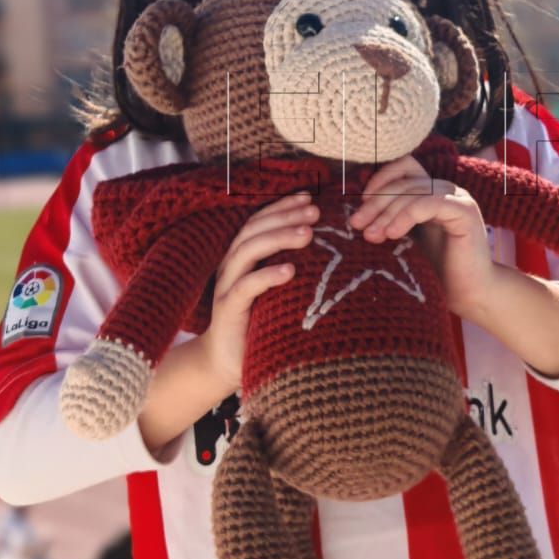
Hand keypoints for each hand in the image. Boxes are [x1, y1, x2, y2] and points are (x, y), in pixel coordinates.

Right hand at [198, 190, 318, 390]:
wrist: (227, 361)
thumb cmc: (260, 321)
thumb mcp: (278, 289)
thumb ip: (293, 266)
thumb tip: (331, 247)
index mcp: (242, 256)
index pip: (260, 221)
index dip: (282, 206)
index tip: (309, 196)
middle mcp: (232, 265)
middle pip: (254, 229)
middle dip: (285, 216)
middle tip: (315, 211)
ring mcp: (228, 286)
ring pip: (249, 251)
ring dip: (279, 238)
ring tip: (308, 233)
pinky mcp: (229, 309)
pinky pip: (247, 286)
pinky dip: (268, 275)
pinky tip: (290, 270)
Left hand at [349, 155, 495, 319]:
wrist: (469, 294)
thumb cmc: (437, 271)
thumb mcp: (408, 239)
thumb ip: (392, 220)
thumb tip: (358, 212)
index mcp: (433, 193)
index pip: (404, 167)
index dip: (380, 179)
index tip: (360, 204)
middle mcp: (447, 191)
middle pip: (404, 182)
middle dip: (376, 202)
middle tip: (357, 224)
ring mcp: (459, 199)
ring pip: (414, 191)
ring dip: (387, 212)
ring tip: (371, 235)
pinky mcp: (465, 212)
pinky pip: (430, 203)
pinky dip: (406, 216)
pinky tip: (392, 234)